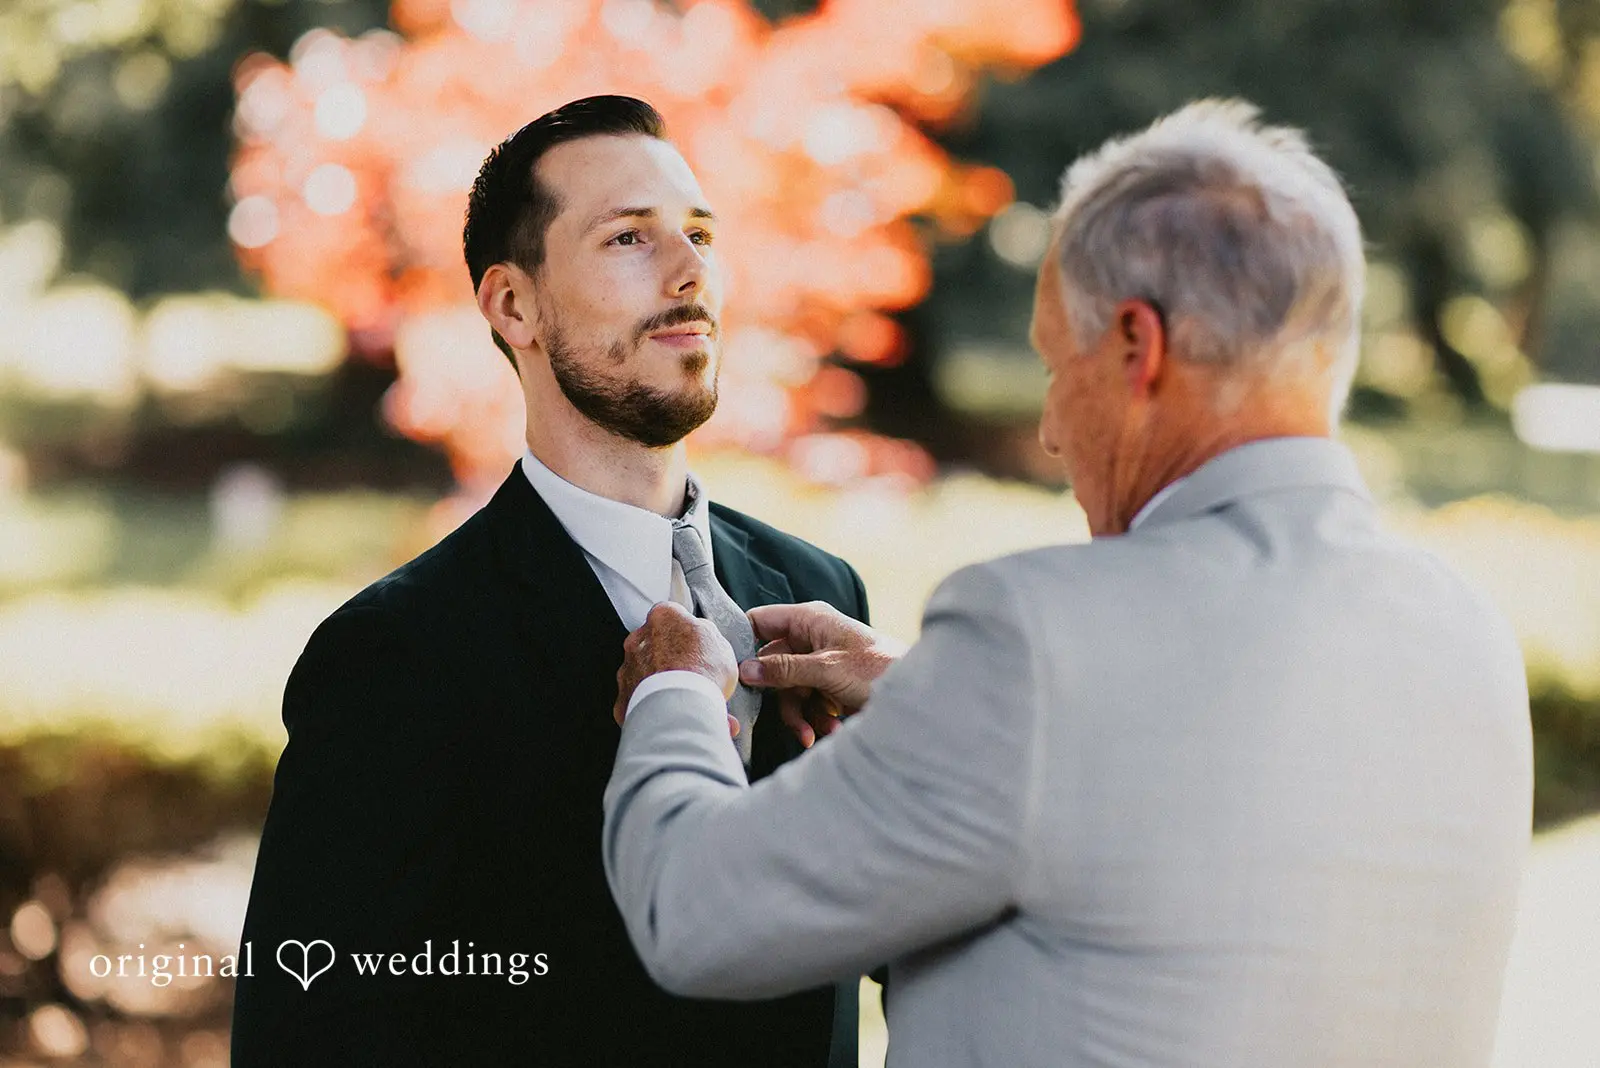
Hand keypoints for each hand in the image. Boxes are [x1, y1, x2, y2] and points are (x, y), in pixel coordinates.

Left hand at [614, 602, 739, 737]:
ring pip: (645, 671)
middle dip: (670, 657)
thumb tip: (704, 639)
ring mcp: (628, 667)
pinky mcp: (624, 696)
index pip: (673, 616)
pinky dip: (653, 705)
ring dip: (661, 682)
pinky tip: (671, 712)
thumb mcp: (721, 645)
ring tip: (684, 699)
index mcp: (664, 616)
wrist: (681, 707)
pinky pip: (639, 698)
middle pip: (655, 644)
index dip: (687, 632)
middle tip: (691, 675)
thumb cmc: (701, 673)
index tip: (696, 646)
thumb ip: (707, 635)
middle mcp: (639, 638)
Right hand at [740, 602, 907, 745]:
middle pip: (773, 664)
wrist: (921, 697)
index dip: (742, 642)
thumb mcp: (827, 670)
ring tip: (817, 733)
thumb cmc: (880, 670)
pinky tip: (831, 730)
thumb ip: (785, 670)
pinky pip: (809, 700)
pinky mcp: (831, 683)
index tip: (731, 671)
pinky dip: (816, 717)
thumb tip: (745, 670)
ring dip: (801, 714)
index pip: (761, 621)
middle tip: (791, 721)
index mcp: (809, 620)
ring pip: (791, 688)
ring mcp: (821, 660)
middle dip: (783, 697)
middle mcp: (813, 637)